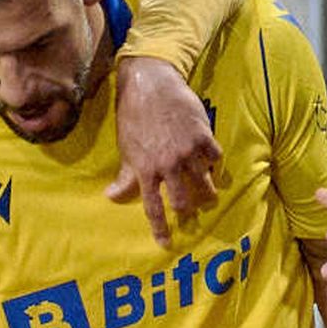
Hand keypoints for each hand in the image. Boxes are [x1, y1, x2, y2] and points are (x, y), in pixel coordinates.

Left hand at [109, 57, 220, 244]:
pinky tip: (215, 163)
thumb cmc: (134, 116)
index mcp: (146, 170)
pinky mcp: (202, 134)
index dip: (160, 228)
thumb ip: (125, 176)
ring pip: (204, 181)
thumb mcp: (126, 148)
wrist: (150, 84)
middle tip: (192, 212)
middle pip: (183, 199)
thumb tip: (110, 196)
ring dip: (208, 191)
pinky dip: (216, 162)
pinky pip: (215, 156)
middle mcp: (168, 164)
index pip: (153, 208)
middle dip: (189, 210)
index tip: (166, 244)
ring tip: (211, 195)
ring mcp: (187, 150)